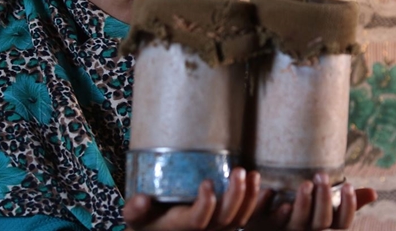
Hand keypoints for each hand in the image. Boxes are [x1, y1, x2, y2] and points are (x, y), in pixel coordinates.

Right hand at [123, 168, 260, 229]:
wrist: (157, 230)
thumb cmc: (146, 220)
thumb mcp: (135, 217)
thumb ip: (135, 210)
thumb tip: (143, 200)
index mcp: (180, 227)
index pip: (197, 222)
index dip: (205, 206)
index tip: (207, 182)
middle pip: (225, 220)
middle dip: (235, 196)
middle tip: (239, 171)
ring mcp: (216, 228)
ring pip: (239, 220)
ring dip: (249, 197)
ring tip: (252, 174)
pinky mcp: (225, 222)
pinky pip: (245, 217)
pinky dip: (255, 202)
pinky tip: (259, 183)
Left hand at [245, 173, 376, 229]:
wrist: (265, 226)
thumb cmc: (302, 215)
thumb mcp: (325, 210)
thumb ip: (346, 203)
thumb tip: (374, 193)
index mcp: (324, 228)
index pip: (342, 224)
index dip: (348, 207)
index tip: (348, 185)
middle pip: (321, 222)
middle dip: (324, 199)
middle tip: (322, 175)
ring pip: (298, 222)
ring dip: (302, 203)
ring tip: (305, 183)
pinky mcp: (266, 227)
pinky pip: (269, 221)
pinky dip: (271, 207)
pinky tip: (272, 192)